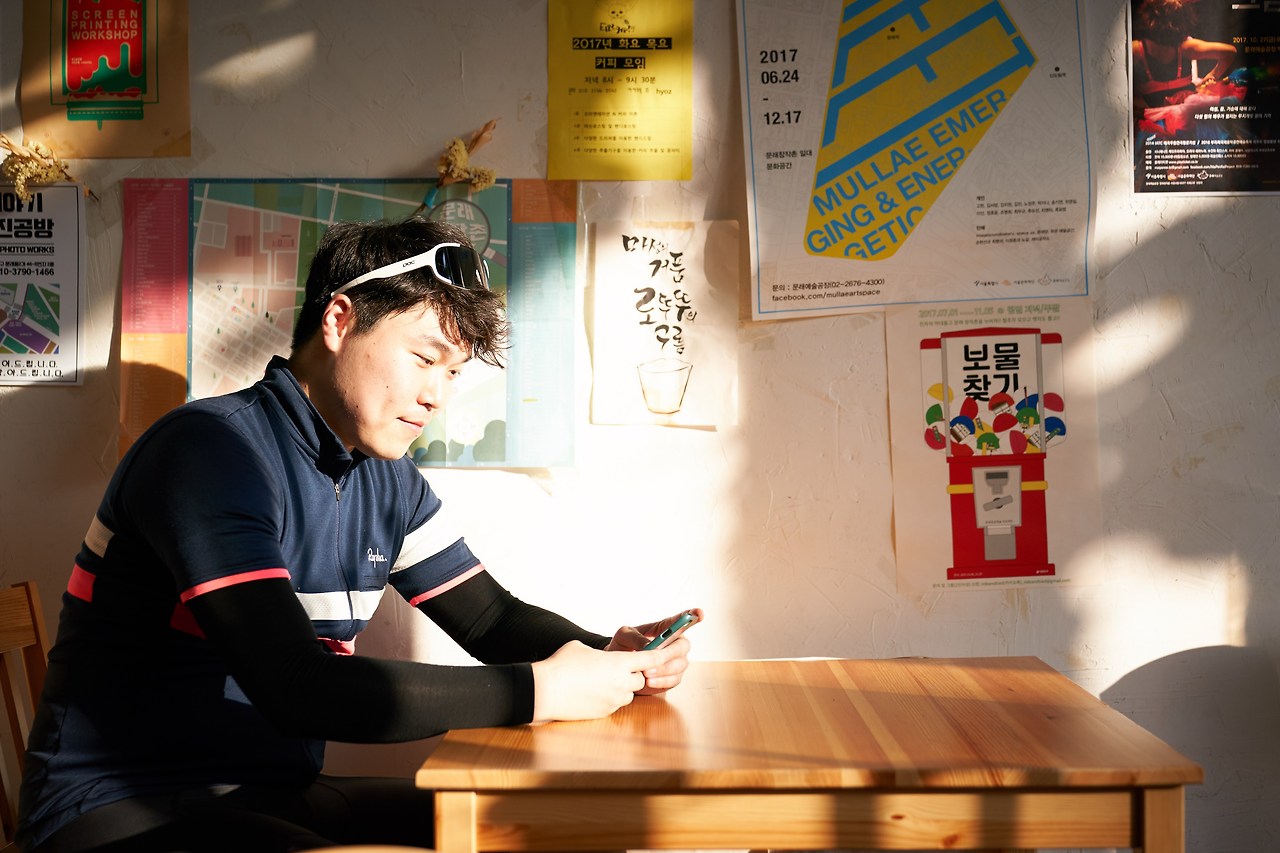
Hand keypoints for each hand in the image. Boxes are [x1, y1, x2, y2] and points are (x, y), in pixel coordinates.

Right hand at [530, 640, 676, 722]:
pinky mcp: (605, 713)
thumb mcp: (580, 647)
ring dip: (622, 689)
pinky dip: (609, 699)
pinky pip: (615, 705)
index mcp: (619, 663)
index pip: (650, 659)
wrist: (546, 691)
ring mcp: (614, 700)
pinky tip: (592, 694)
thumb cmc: (562, 664)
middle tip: (617, 670)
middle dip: (633, 675)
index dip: (658, 657)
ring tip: (602, 682)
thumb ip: (598, 652)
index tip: (665, 655)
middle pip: (641, 680)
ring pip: (629, 695)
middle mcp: (621, 683)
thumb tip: (600, 658)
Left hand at [605, 607, 703, 695]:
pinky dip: (662, 681)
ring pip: (680, 665)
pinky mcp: (673, 678)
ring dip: (664, 669)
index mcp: (665, 628)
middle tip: (654, 658)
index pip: (681, 620)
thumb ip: (636, 638)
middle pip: (683, 646)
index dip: (693, 615)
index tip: (699, 614)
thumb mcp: (624, 636)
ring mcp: (676, 661)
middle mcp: (675, 643)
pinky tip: (649, 682)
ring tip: (646, 673)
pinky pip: (674, 680)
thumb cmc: (624, 645)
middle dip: (669, 653)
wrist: (619, 666)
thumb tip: (649, 647)